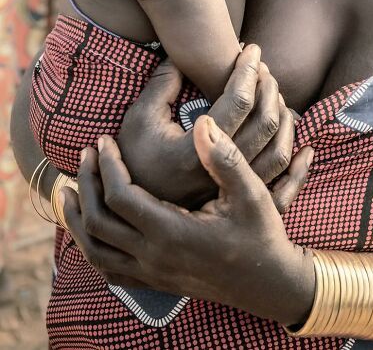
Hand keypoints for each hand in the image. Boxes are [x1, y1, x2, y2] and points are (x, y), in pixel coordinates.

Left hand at [63, 122, 314, 324]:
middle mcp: (154, 256)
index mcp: (172, 231)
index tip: (105, 140)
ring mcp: (151, 272)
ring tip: (71, 189)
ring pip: (95, 249)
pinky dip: (92, 246)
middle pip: (98, 221)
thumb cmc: (261, 234)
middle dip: (86, 184)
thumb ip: (225, 158)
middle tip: (86, 154)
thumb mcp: (251, 192)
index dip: (108, 165)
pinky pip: (108, 268)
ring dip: (79, 217)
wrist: (268, 283)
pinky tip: (93, 228)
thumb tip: (204, 123)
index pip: (120, 196)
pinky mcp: (155, 281)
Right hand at [117, 44, 301, 207]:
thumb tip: (184, 55)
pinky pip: (281, 179)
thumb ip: (162, 84)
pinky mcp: (241, 200)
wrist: (135, 210)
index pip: (238, 102)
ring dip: (283, 115)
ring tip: (273, 92)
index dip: (248, 69)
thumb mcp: (139, 119)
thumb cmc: (134, 160)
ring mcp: (235, 191)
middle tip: (262, 66)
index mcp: (198, 150)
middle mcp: (222, 173)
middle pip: (265, 122)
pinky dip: (294, 155)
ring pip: (279, 150)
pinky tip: (294, 133)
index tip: (251, 48)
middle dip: (268, 86)